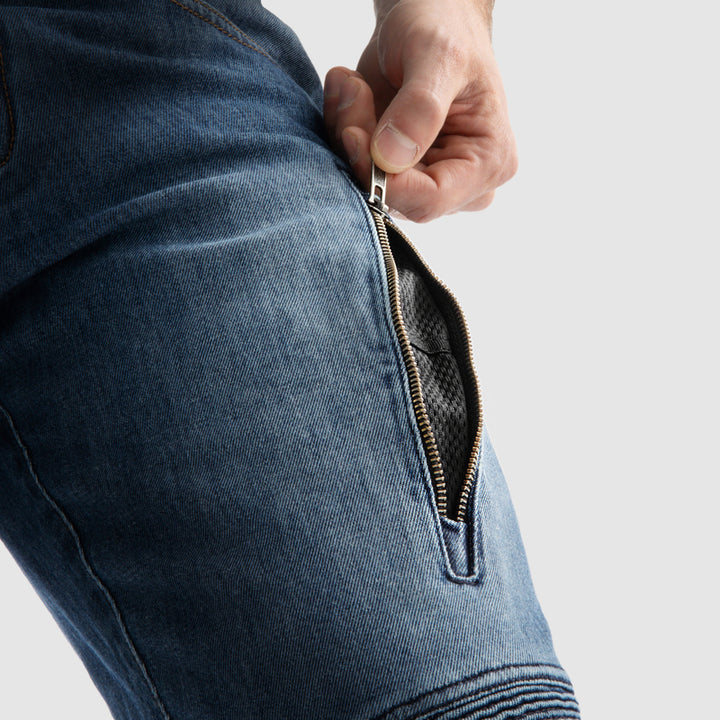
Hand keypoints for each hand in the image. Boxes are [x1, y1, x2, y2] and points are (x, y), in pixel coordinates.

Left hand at [323, 0, 517, 221]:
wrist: (430, 11)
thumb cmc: (447, 25)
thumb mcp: (438, 56)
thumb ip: (419, 108)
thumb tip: (390, 160)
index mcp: (489, 162)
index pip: (431, 200)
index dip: (386, 179)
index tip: (354, 134)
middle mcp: (463, 182)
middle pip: (398, 197)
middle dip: (362, 149)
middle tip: (352, 92)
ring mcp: (428, 179)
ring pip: (371, 185)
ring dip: (348, 134)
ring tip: (351, 84)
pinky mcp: (397, 170)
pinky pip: (357, 169)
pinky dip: (343, 131)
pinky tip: (350, 92)